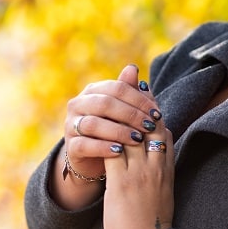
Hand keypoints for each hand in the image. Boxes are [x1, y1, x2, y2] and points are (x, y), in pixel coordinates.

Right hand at [51, 65, 163, 209]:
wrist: (94, 160)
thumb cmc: (112, 130)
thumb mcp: (122, 112)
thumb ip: (128, 92)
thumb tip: (133, 68)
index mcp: (92, 91)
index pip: (116, 88)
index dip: (138, 99)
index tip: (157, 113)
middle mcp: (78, 104)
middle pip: (105, 103)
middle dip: (131, 115)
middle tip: (149, 126)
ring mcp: (71, 125)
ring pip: (93, 124)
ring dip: (119, 131)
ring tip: (137, 139)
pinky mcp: (71, 146)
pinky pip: (85, 145)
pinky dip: (103, 147)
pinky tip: (119, 151)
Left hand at [103, 77, 174, 228]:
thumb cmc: (154, 226)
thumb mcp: (163, 194)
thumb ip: (160, 173)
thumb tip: (158, 160)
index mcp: (168, 170)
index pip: (163, 131)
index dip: (154, 110)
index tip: (146, 93)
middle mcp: (157, 168)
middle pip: (150, 125)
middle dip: (139, 103)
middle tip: (130, 83)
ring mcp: (140, 175)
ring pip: (132, 133)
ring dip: (120, 114)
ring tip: (108, 98)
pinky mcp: (122, 183)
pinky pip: (114, 150)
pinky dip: (106, 136)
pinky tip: (96, 125)